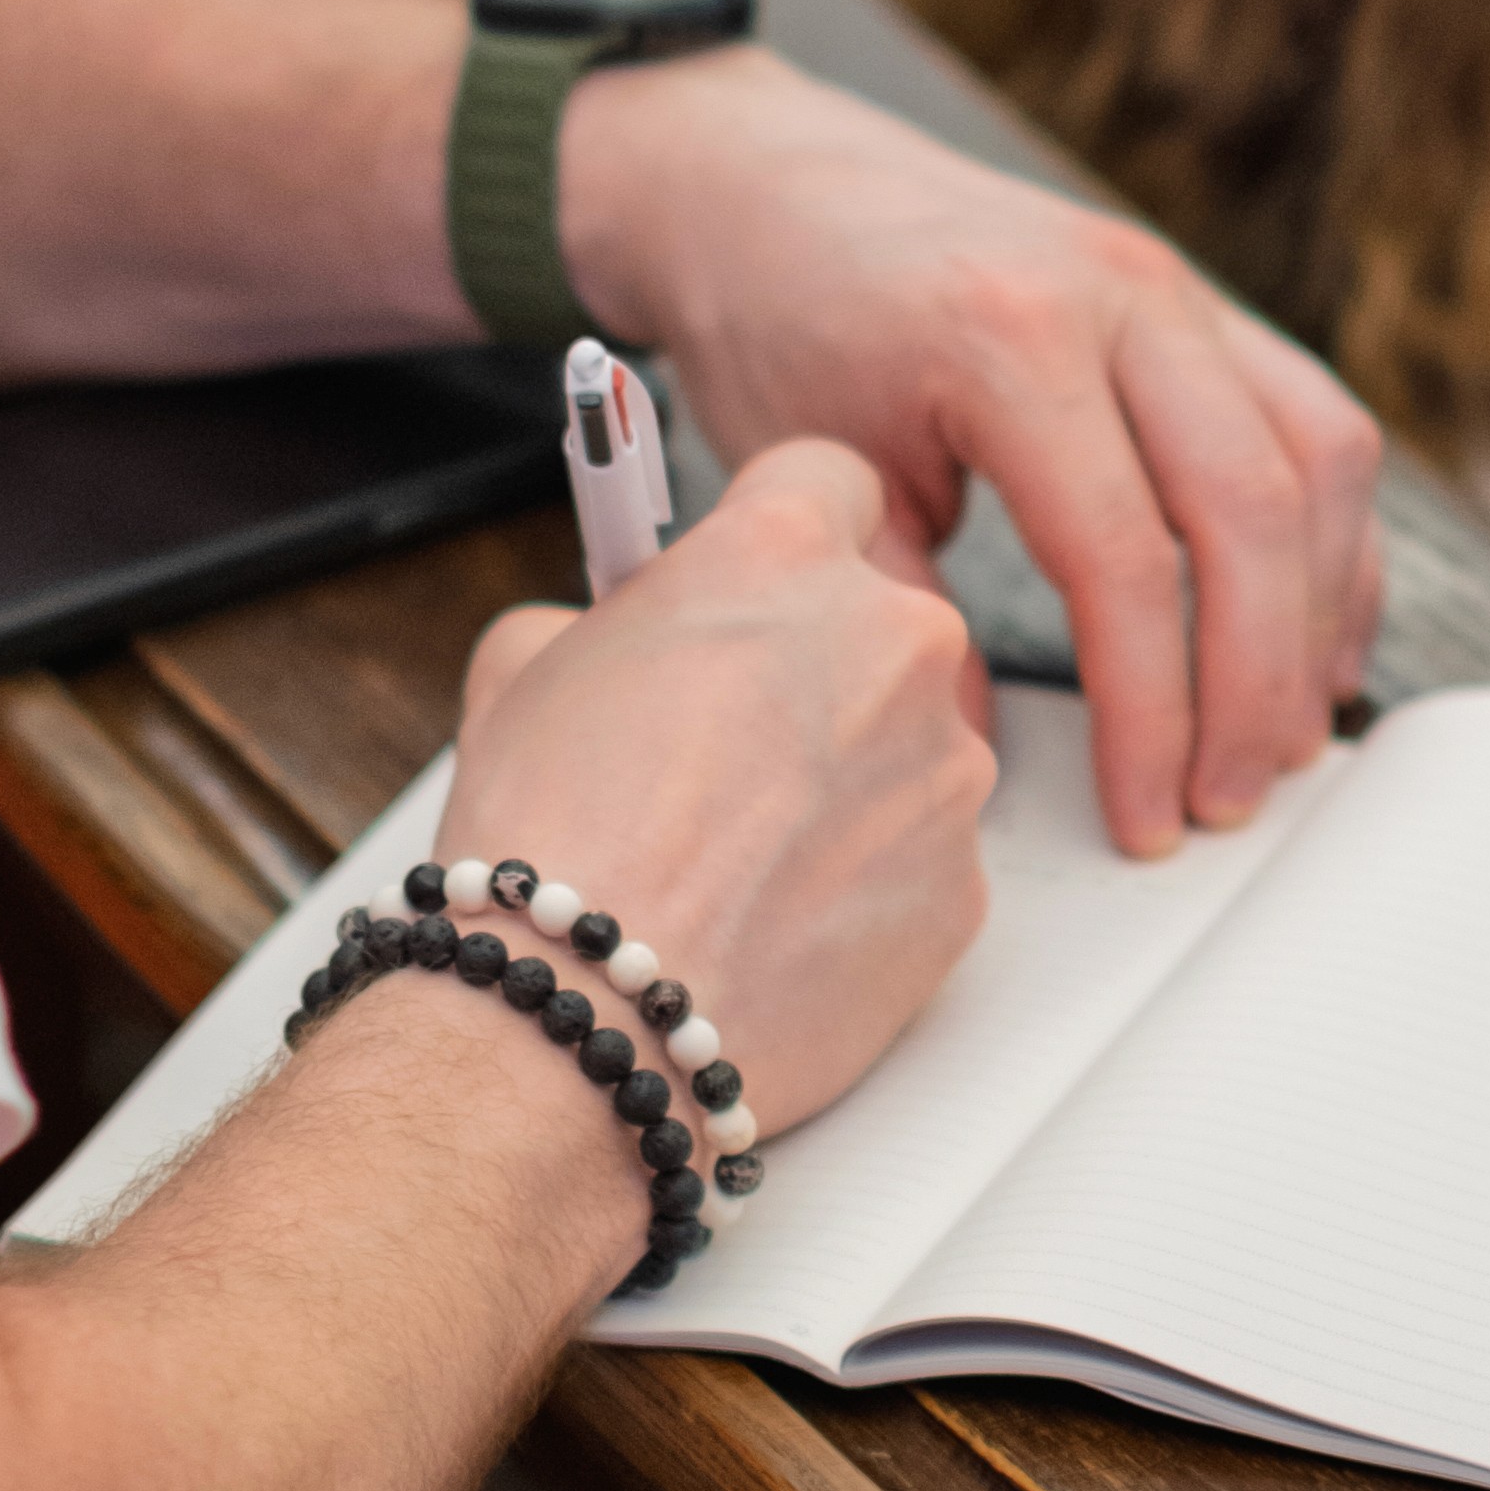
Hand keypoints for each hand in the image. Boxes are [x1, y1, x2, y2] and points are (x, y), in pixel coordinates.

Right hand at [445, 441, 993, 1141]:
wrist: (585, 1011)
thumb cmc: (549, 839)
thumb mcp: (523, 663)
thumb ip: (606, 613)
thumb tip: (628, 629)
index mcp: (783, 553)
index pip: (830, 479)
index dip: (785, 531)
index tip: (760, 579)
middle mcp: (893, 640)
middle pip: (879, 620)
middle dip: (817, 669)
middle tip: (724, 743)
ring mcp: (947, 767)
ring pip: (909, 746)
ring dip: (846, 780)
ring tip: (736, 855)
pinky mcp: (966, 886)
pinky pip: (921, 857)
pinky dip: (864, 882)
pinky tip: (774, 919)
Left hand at [562, 50, 1381, 853]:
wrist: (765, 181)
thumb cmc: (777, 322)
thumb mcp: (811, 479)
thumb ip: (904, 619)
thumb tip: (980, 757)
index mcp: (1006, 337)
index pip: (1126, 558)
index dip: (1153, 709)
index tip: (1146, 814)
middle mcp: (1117, 295)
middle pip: (1252, 513)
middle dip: (1256, 684)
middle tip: (1225, 799)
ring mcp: (1172, 286)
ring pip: (1319, 459)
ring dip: (1316, 614)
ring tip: (1278, 738)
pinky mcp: (1198, 298)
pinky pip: (1313, 418)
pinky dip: (1331, 535)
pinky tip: (1313, 631)